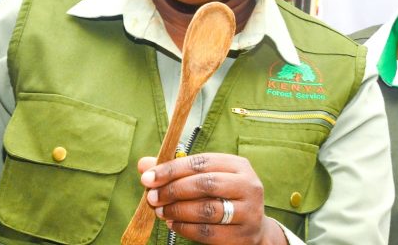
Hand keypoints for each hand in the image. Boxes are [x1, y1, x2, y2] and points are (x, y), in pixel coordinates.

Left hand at [137, 153, 286, 244]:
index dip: (172, 169)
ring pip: (207, 209)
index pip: (200, 162)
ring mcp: (249, 211)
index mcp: (238, 165)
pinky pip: (208, 232)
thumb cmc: (223, 196)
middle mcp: (248, 185)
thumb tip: (143, 164)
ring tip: (161, 212)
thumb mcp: (205, 178)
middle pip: (205, 184)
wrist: (254, 227)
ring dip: (178, 210)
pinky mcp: (243, 235)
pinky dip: (186, 228)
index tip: (148, 178)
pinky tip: (173, 224)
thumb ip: (175, 171)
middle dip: (173, 190)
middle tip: (152, 197)